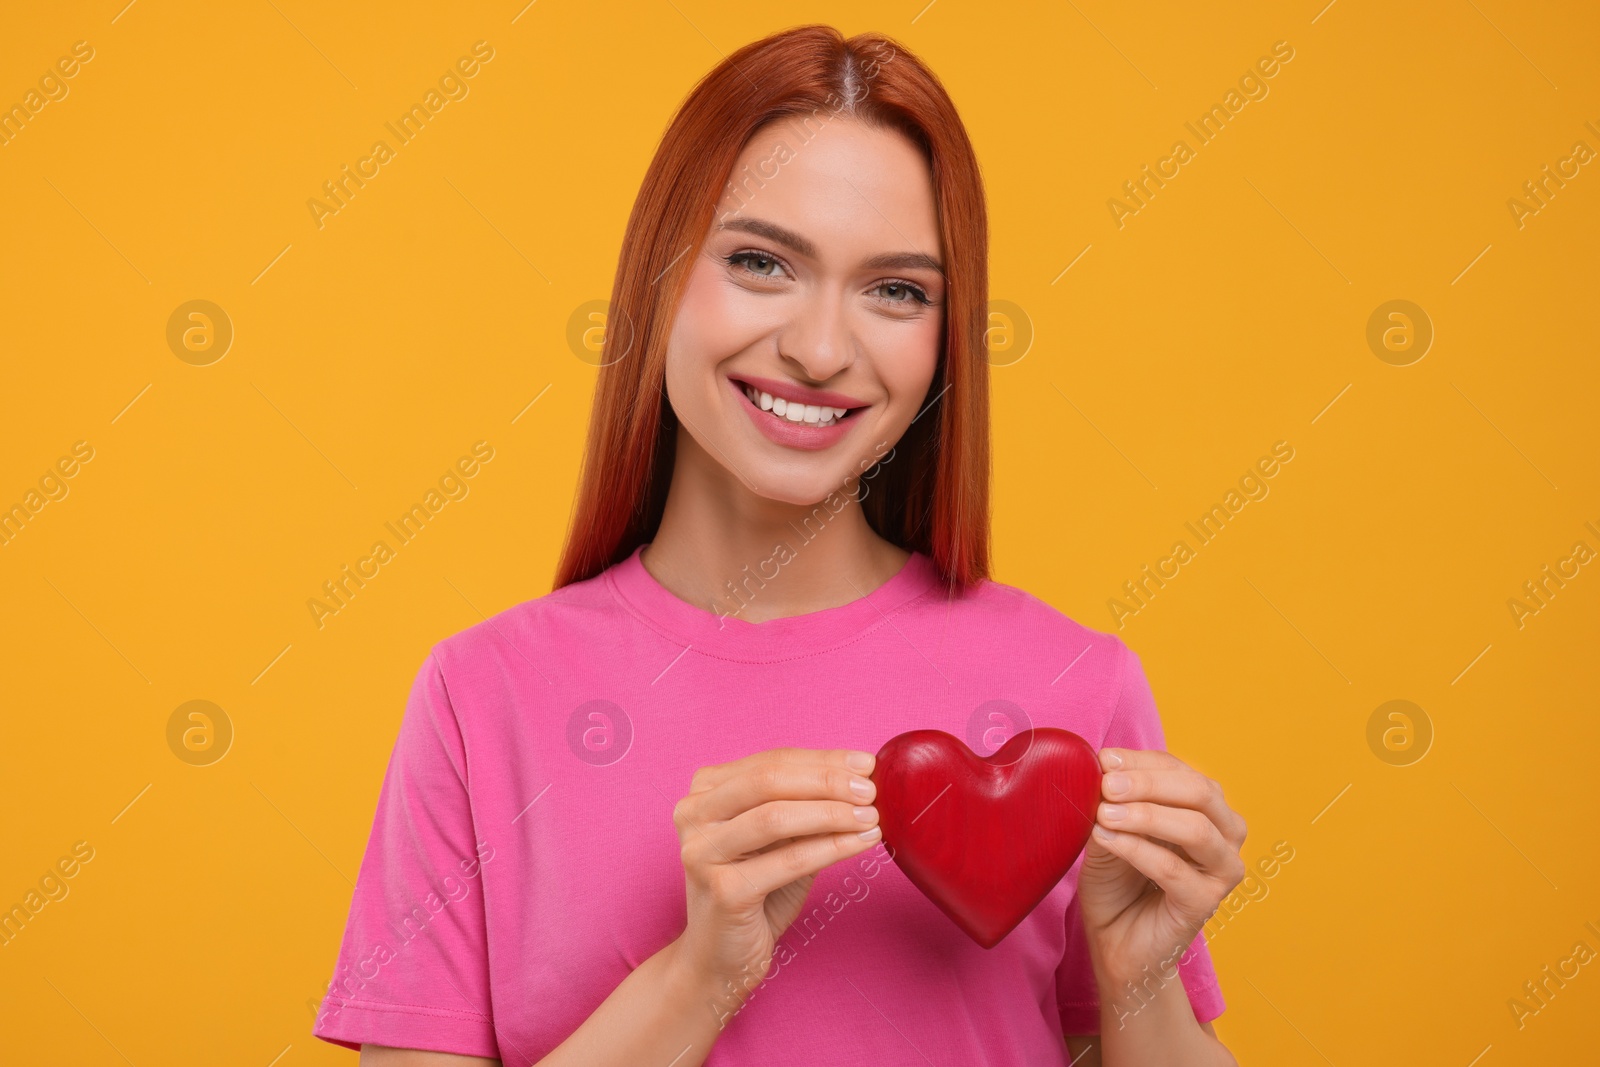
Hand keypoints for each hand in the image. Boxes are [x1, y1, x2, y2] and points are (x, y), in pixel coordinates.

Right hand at [669, 747, 882, 1016]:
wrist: (720, 958)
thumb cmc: (756, 892)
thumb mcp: (779, 840)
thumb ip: (804, 806)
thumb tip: (860, 777)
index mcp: (705, 791)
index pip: (770, 761)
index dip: (822, 760)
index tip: (866, 764)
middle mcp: (692, 814)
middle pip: (768, 780)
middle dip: (827, 781)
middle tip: (871, 789)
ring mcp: (701, 851)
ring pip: (775, 817)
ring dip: (832, 813)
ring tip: (872, 815)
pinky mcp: (722, 890)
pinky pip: (788, 860)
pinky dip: (831, 847)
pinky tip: (862, 843)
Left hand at [1074, 748, 1246, 985]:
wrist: (1115, 941)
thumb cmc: (1117, 881)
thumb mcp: (1109, 829)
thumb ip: (1111, 802)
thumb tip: (1101, 768)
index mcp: (1206, 809)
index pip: (1179, 770)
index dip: (1141, 761)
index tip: (1103, 759)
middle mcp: (1224, 835)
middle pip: (1199, 791)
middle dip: (1148, 782)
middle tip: (1106, 784)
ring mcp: (1222, 870)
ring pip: (1195, 827)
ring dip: (1146, 814)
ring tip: (1104, 813)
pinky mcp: (1206, 902)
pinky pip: (1173, 868)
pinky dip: (1136, 849)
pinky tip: (1105, 839)